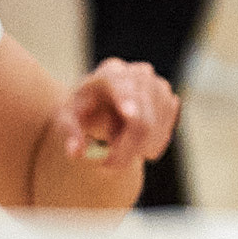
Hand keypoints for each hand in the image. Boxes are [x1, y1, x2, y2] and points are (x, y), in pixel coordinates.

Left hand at [51, 57, 177, 172]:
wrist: (103, 102)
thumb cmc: (83, 110)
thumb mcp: (67, 119)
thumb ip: (70, 134)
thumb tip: (76, 153)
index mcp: (110, 73)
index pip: (121, 85)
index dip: (127, 100)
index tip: (130, 115)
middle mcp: (139, 74)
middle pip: (142, 118)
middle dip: (127, 149)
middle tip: (107, 165)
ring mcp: (158, 86)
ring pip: (156, 128)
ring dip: (137, 148)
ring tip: (116, 141)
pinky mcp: (170, 100)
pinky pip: (165, 132)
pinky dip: (149, 145)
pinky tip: (134, 141)